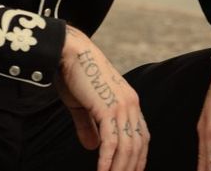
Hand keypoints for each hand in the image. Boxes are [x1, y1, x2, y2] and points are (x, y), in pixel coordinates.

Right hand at [56, 25, 149, 170]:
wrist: (69, 52)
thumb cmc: (74, 75)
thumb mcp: (83, 105)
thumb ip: (90, 126)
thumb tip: (93, 147)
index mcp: (129, 102)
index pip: (141, 136)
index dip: (138, 157)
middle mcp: (131, 105)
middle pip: (138, 145)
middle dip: (131, 167)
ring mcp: (121, 106)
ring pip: (127, 147)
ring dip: (119, 169)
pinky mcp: (108, 109)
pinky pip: (111, 142)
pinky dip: (107, 161)